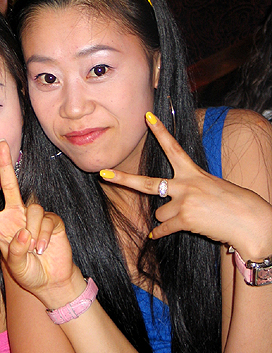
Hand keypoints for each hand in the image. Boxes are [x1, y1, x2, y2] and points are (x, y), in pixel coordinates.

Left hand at [0, 141, 79, 303]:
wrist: (52, 279)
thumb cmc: (30, 272)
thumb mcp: (16, 266)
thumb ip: (16, 252)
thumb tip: (23, 233)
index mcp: (0, 226)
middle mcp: (16, 216)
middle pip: (9, 184)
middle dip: (5, 164)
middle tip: (1, 144)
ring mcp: (34, 217)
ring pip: (32, 210)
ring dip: (33, 232)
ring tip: (35, 250)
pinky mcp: (52, 221)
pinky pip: (46, 221)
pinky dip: (44, 236)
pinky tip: (44, 248)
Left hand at [100, 112, 271, 257]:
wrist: (250, 221)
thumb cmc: (234, 203)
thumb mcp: (211, 185)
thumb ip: (189, 188)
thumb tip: (166, 205)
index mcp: (193, 171)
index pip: (173, 147)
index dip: (160, 131)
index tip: (147, 116)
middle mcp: (185, 184)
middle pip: (146, 182)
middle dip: (123, 179)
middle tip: (103, 173)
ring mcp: (183, 201)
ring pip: (159, 213)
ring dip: (168, 218)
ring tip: (190, 217)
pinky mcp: (184, 219)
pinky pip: (162, 228)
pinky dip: (160, 233)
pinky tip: (159, 236)